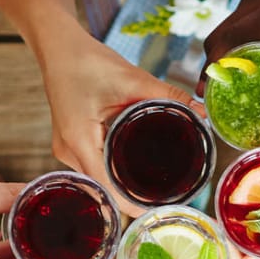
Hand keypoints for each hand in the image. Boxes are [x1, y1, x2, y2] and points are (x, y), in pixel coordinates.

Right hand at [39, 33, 195, 197]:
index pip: (107, 188)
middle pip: (103, 188)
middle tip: (164, 198)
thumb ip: (168, 97)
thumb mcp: (132, 79)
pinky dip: (112, 170)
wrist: (57, 47)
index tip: (157, 211)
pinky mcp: (69, 143)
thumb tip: (201, 111)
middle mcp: (67, 152)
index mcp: (79, 141)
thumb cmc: (87, 60)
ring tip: (153, 188)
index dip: (133, 205)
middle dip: (132, 196)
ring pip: (98, 179)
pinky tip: (131, 169)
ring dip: (121, 183)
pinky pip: (92, 166)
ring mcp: (65, 150)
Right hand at [202, 0, 259, 87]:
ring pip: (226, 28)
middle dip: (212, 68)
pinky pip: (239, 20)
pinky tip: (249, 58)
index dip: (212, 73)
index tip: (205, 96)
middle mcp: (256, 1)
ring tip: (230, 80)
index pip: (224, 46)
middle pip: (217, 38)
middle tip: (213, 95)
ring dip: (224, 54)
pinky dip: (237, 41)